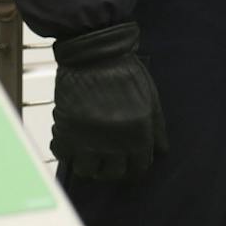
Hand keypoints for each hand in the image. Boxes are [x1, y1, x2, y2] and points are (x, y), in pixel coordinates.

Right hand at [51, 22, 165, 180]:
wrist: (95, 52)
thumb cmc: (126, 71)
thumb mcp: (150, 97)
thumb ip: (157, 127)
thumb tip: (163, 151)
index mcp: (139, 134)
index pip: (139, 167)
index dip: (133, 166)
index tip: (126, 161)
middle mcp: (115, 143)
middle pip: (113, 173)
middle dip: (110, 168)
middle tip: (104, 156)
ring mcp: (89, 139)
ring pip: (86, 170)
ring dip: (86, 164)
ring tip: (85, 151)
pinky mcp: (66, 130)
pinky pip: (62, 154)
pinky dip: (63, 151)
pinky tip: (67, 140)